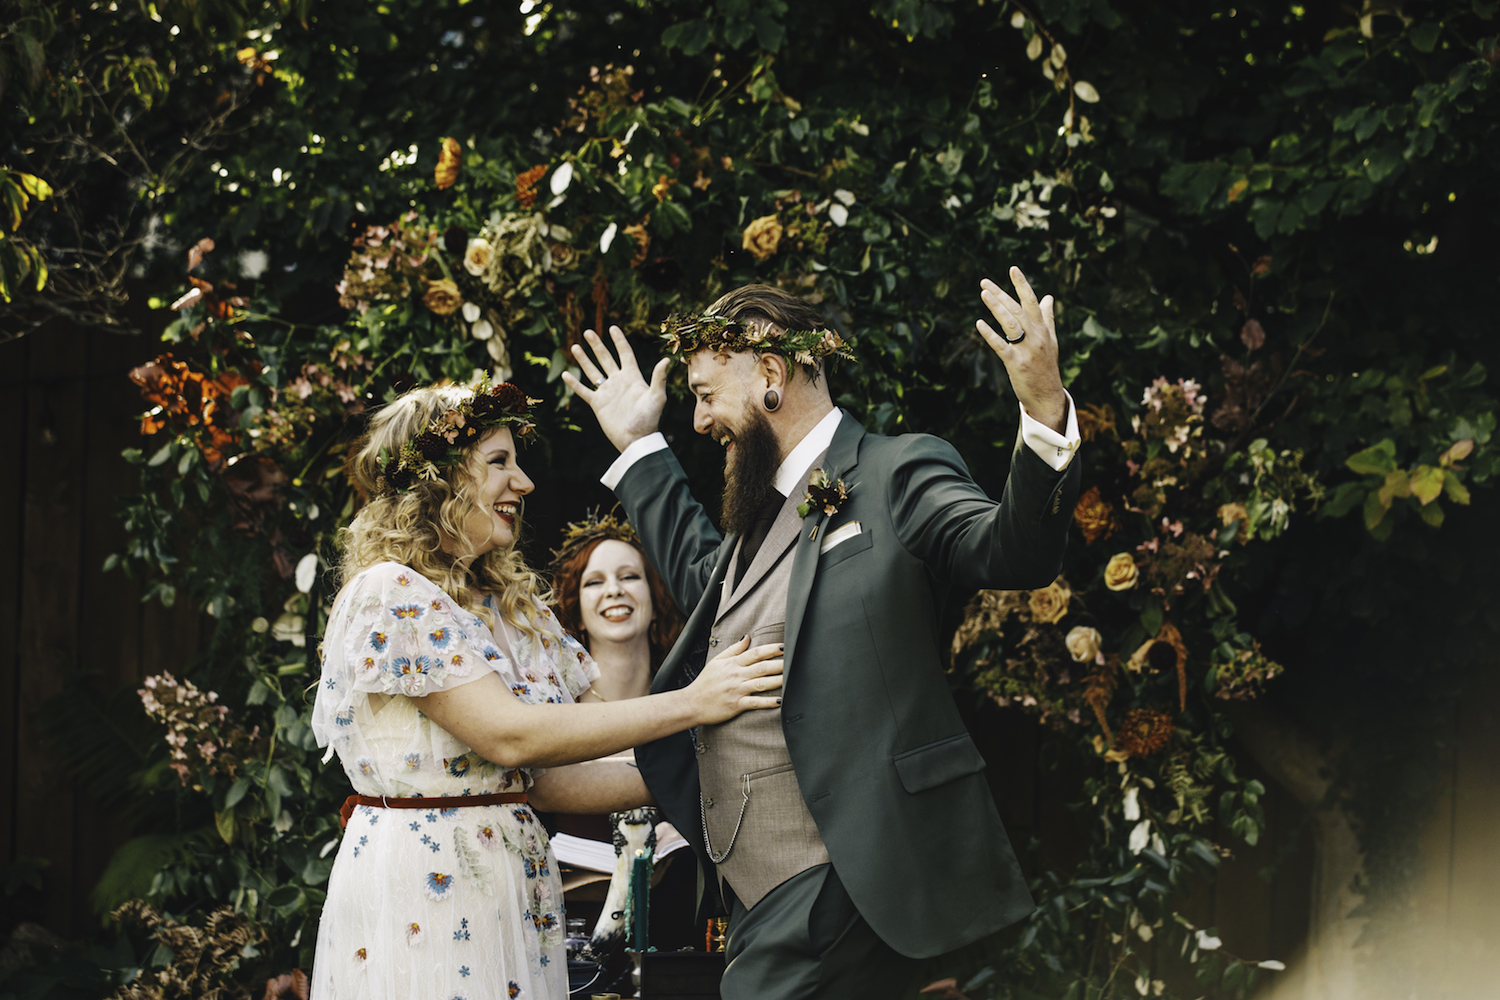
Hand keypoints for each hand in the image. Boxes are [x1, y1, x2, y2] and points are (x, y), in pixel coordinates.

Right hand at [561, 326, 671, 452]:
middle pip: (606, 358)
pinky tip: (566, 374)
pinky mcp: (598, 404)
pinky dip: (574, 383)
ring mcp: (607, 392)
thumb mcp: (656, 397)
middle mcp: (619, 382)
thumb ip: (659, 378)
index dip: (619, 341)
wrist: (636, 440)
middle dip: (597, 345)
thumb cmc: (649, 419)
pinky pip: (584, 391)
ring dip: (584, 359)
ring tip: (575, 346)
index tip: (613, 327)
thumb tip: (665, 360)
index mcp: (633, 377)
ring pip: (593, 371)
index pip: (625, 353)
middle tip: (588, 331)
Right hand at [685, 635, 783, 724]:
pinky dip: (768, 702)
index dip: (771, 649)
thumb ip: (733, 650)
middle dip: (780, 664)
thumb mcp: (716, 661)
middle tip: (795, 660)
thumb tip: (747, 637)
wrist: (692, 703)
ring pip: (761, 683)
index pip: (755, 653)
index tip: (784, 646)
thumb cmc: (705, 682)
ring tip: (792, 678)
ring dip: (778, 680)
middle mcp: (736, 675)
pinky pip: (755, 703)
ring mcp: (737, 690)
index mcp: (733, 664)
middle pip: (762, 667)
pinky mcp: (736, 705)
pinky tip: (780, 701)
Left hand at [978, 266, 1068, 432]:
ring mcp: (1027, 350)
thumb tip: (1049, 297)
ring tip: (983, 294)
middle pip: (1017, 310)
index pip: (1032, 302)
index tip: (1012, 269)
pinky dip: (990, 334)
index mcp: (1044, 330)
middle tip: (984, 282)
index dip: (1022, 285)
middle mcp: (1037, 336)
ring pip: (1010, 323)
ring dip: (996, 307)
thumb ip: (1048, 318)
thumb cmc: (1046, 367)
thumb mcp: (1051, 340)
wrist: (1049, 396)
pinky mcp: (1017, 363)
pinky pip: (1001, 345)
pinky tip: (979, 324)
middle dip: (1001, 294)